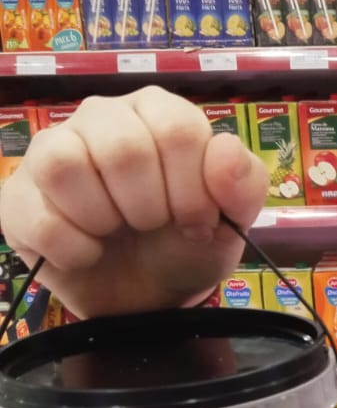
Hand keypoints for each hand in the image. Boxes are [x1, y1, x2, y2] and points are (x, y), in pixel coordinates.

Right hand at [0, 87, 268, 318]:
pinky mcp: (18, 196)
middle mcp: (101, 116)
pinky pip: (36, 215)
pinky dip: (73, 249)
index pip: (175, 129)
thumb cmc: (186, 244)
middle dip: (149, 208)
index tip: (195, 222)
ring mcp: (52, 149)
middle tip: (152, 227)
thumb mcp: (232, 221)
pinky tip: (88, 253)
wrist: (146, 297)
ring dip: (103, 219)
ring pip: (64, 166)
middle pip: (121, 148)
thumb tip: (222, 148)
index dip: (191, 189)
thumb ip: (243, 182)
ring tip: (115, 233)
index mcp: (158, 110)